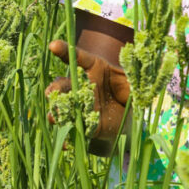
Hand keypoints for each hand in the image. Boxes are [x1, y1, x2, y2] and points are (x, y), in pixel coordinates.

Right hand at [45, 40, 130, 155]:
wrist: (133, 114)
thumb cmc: (131, 88)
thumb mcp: (133, 80)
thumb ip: (130, 76)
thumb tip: (137, 62)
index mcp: (94, 69)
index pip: (78, 57)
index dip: (65, 50)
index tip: (53, 45)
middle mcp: (82, 86)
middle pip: (64, 85)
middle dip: (56, 88)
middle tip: (51, 92)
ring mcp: (81, 106)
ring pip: (63, 108)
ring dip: (56, 112)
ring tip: (55, 116)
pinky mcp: (85, 125)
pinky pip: (72, 130)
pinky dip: (66, 138)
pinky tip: (64, 143)